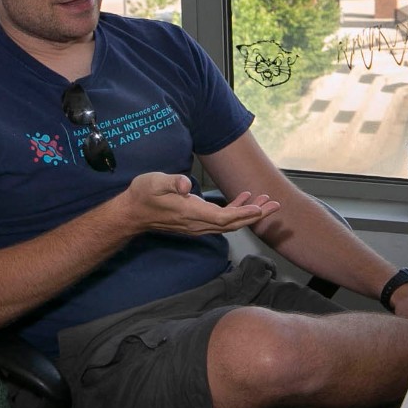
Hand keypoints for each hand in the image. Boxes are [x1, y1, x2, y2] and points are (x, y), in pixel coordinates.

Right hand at [123, 172, 280, 235]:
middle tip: (275, 205)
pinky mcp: (196, 221)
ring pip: (230, 223)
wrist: (132, 212)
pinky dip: (236, 210)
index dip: (244, 214)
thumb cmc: (143, 195)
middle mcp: (197, 223)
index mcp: (190, 213)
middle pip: (233, 223)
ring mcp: (197, 225)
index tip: (261, 209)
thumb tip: (185, 185)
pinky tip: (244, 198)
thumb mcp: (154, 182)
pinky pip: (221, 219)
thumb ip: (171, 182)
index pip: (223, 218)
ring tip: (266, 202)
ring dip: (248, 213)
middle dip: (255, 215)